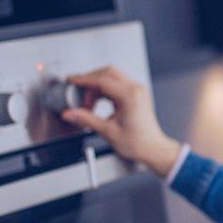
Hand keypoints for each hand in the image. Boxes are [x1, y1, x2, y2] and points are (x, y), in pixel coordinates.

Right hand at [61, 66, 182, 177]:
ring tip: (88, 105)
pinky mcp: (136, 94)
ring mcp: (137, 90)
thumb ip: (86, 120)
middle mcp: (136, 89)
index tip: (71, 80)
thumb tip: (70, 113)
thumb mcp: (107, 131)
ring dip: (96, 86)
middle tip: (77, 92)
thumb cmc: (138, 143)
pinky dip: (105, 90)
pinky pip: (117, 84)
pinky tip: (97, 102)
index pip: (102, 80)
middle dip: (89, 81)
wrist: (153, 148)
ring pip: (112, 77)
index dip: (83, 79)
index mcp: (130, 96)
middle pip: (107, 73)